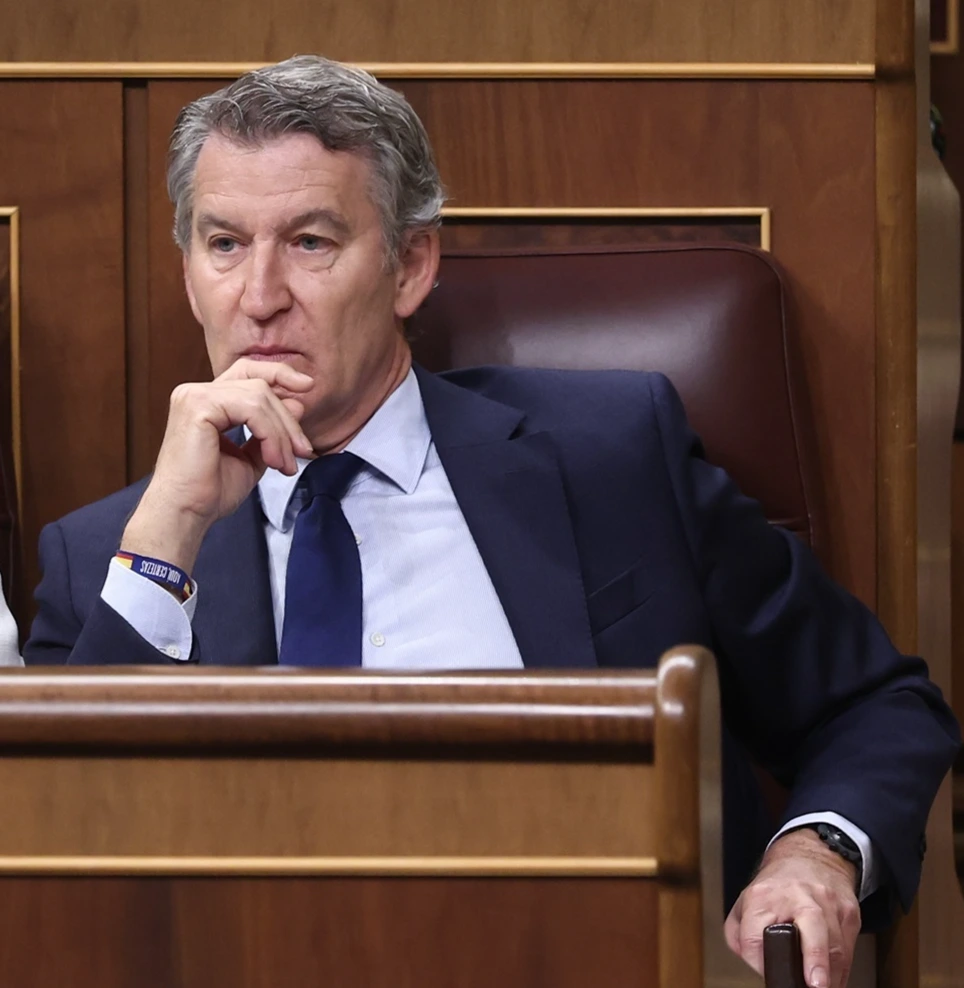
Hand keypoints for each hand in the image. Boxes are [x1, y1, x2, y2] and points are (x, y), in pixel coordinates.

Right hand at [121, 359, 314, 572]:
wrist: (186, 513)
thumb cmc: (211, 491)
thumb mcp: (253, 456)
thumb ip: (271, 430)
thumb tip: (298, 404)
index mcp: (207, 401)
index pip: (248, 372)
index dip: (279, 374)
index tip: (308, 387)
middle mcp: (197, 392)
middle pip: (259, 384)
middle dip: (288, 418)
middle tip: (303, 450)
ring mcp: (195, 395)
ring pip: (260, 397)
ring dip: (281, 433)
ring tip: (286, 464)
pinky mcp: (199, 406)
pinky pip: (252, 409)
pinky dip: (270, 435)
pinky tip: (273, 460)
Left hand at [724, 828, 860, 987]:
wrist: (809, 857)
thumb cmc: (776, 886)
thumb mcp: (745, 902)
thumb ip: (739, 934)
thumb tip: (753, 963)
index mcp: (764, 895)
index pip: (756, 933)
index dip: (759, 959)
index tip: (766, 971)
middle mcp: (798, 895)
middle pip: (811, 923)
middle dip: (815, 958)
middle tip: (815, 983)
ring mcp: (827, 902)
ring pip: (835, 944)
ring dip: (830, 974)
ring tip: (821, 987)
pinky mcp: (848, 912)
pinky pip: (849, 949)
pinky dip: (841, 970)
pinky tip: (832, 978)